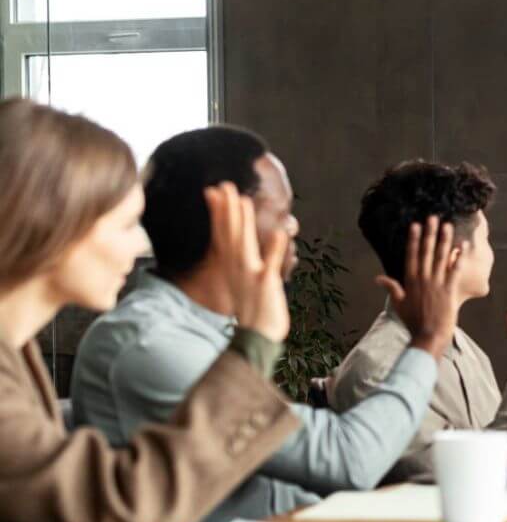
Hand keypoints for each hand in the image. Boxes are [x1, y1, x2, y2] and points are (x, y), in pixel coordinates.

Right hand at [205, 182, 289, 342]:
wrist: (256, 336)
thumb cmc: (253, 308)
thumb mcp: (242, 280)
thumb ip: (240, 260)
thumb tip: (237, 245)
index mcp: (232, 265)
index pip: (222, 233)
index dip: (219, 212)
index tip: (214, 191)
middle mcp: (238, 267)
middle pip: (231, 233)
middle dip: (227, 209)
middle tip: (224, 185)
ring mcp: (251, 274)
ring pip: (245, 243)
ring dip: (244, 222)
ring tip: (243, 200)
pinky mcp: (266, 283)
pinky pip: (271, 263)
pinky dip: (275, 249)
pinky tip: (279, 233)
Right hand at [375, 217, 461, 358]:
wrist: (428, 336)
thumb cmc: (413, 323)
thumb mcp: (399, 304)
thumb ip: (391, 288)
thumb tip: (378, 278)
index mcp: (410, 281)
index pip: (412, 256)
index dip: (414, 239)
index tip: (416, 225)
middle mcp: (423, 279)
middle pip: (427, 252)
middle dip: (430, 233)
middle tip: (433, 217)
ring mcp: (437, 284)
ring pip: (441, 258)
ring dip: (445, 240)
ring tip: (448, 226)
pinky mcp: (449, 291)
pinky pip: (455, 272)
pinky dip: (458, 259)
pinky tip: (462, 247)